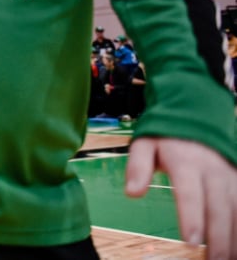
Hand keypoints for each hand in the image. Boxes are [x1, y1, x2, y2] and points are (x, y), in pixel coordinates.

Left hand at [126, 136, 236, 258]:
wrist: (197, 112)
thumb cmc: (166, 134)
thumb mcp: (144, 143)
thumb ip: (138, 166)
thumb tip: (131, 192)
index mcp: (186, 162)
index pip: (190, 193)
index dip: (192, 218)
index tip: (191, 242)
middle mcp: (212, 170)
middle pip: (218, 207)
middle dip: (219, 237)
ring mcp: (230, 175)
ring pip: (236, 208)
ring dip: (235, 236)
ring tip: (229, 258)